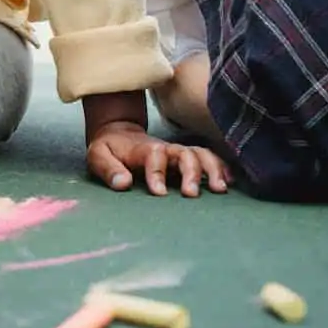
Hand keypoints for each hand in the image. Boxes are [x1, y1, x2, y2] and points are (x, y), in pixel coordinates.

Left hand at [86, 120, 230, 197]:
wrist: (119, 133)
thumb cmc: (109, 149)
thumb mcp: (98, 156)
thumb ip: (108, 169)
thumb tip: (122, 184)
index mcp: (142, 149)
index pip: (154, 155)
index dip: (157, 172)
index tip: (158, 192)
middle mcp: (165, 149)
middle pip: (184, 153)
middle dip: (191, 172)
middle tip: (191, 194)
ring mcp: (177, 153)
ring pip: (201, 154)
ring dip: (212, 169)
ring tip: (219, 189)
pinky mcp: (186, 158)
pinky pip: (209, 158)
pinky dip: (221, 167)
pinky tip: (230, 181)